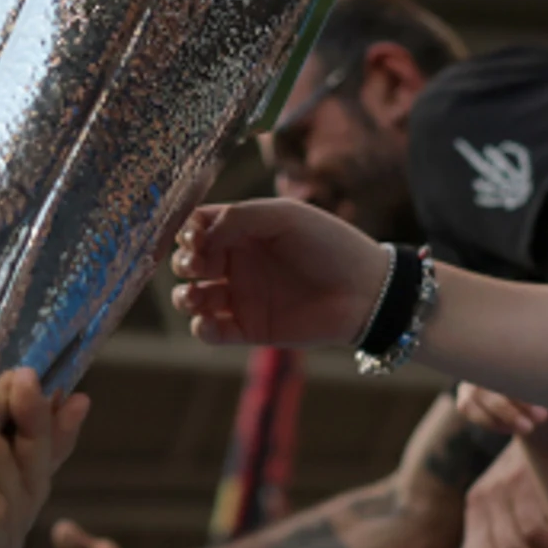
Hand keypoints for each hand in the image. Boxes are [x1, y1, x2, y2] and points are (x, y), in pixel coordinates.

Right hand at [170, 200, 388, 348]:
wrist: (365, 291)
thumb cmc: (330, 244)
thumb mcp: (285, 215)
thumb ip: (239, 217)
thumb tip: (200, 234)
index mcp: (243, 232)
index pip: (197, 228)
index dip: (186, 232)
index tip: (193, 238)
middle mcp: (238, 263)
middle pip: (188, 262)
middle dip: (182, 263)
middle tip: (197, 265)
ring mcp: (242, 297)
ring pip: (192, 298)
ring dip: (183, 297)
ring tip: (196, 296)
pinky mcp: (250, 329)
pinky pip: (211, 332)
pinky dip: (201, 328)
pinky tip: (209, 321)